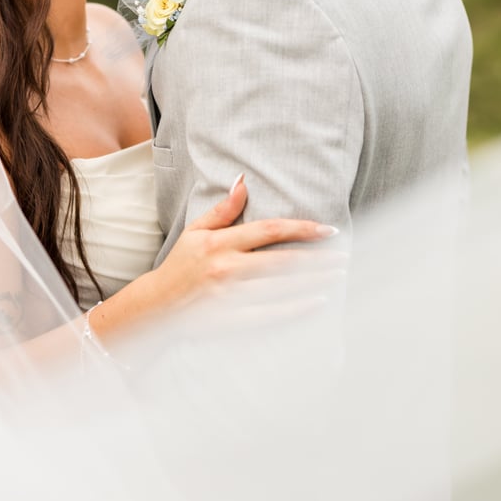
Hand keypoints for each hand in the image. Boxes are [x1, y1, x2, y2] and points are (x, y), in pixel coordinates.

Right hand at [152, 175, 339, 310]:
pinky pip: (271, 314)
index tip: (328, 230)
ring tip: (337, 275)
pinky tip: (317, 301)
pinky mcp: (231, 320)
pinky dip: (297, 308)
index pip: (269, 230)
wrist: (157, 306)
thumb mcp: (196, 231)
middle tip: (344, 257)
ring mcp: (229, 296)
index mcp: (220, 243)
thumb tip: (243, 180)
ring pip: (281, 288)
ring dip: (313, 281)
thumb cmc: (181, 265)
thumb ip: (223, 209)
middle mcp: (227, 268)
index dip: (302, 229)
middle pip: (283, 261)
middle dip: (318, 259)